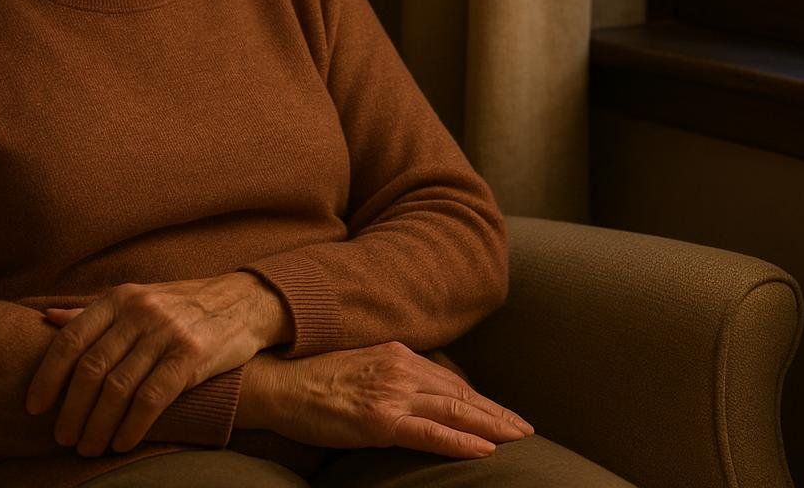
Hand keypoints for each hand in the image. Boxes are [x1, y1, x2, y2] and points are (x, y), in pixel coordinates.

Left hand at [28, 273, 287, 455]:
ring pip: (118, 388)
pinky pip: (152, 398)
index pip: (71, 339)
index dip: (48, 376)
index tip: (34, 407)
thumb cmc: (182, 306)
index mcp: (119, 298)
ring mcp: (166, 332)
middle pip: (91, 369)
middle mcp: (139, 312)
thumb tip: (46, 318)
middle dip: (71, 410)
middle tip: (62, 438)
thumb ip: (92, 311)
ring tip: (88, 447)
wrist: (243, 302)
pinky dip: (132, 426)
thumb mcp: (136, 299)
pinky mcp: (190, 355)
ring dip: (98, 425)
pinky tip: (122, 443)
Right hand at [240, 341, 533, 458]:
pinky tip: (485, 449)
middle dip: (497, 414)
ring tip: (518, 439)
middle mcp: (401, 369)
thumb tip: (420, 391)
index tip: (505, 414)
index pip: (451, 381)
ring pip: (454, 412)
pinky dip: (461, 441)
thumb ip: (393, 374)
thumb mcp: (362, 364)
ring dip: (492, 426)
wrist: (277, 382)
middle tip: (526, 430)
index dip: (482, 400)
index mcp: (398, 354)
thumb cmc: (313, 378)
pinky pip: (430, 433)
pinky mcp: (379, 419)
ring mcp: (391, 393)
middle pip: (461, 395)